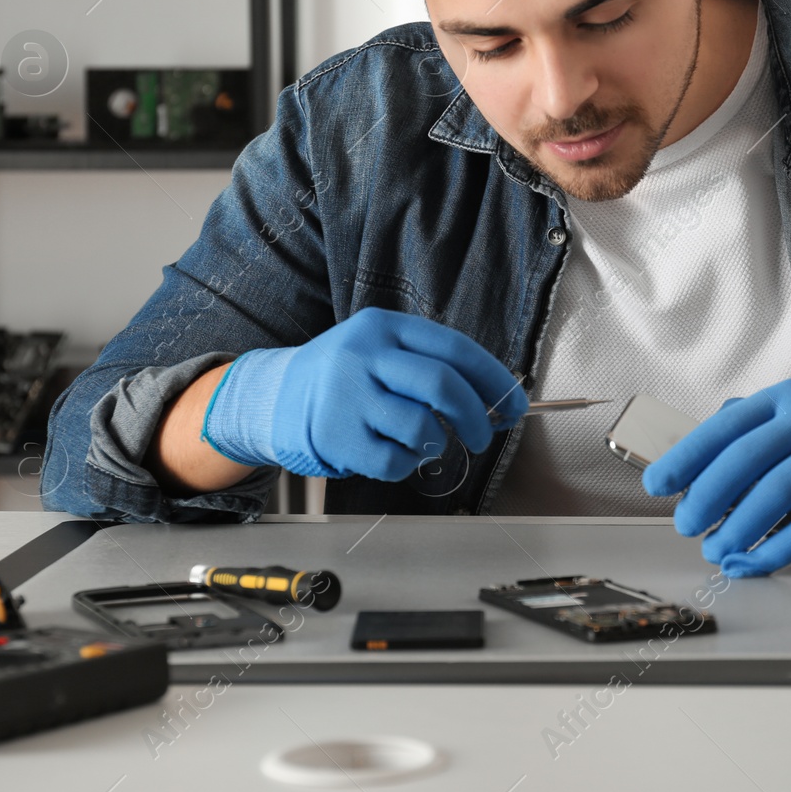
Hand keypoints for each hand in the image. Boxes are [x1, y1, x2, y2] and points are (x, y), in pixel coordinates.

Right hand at [200, 307, 527, 479]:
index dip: (492, 379)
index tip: (514, 403)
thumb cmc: (347, 377)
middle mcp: (363, 356)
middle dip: (475, 416)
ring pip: (421, 426)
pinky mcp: (336, 437)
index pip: (454, 348)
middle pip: (441, 385)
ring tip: (425, 442)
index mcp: (383, 327)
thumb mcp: (380, 349)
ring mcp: (347, 397)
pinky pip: (395, 461)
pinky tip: (398, 453)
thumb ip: (431, 364)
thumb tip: (497, 398)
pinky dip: (408, 464)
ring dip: (436, 443)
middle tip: (481, 435)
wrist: (276, 397)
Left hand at [642, 379, 790, 576]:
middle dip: (706, 496)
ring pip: (775, 493)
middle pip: (745, 458)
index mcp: (784, 399)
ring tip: (716, 550)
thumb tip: (692, 467)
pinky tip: (754, 562)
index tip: (658, 483)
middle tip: (685, 525)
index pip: (725, 427)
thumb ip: (750, 436)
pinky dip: (776, 549)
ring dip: (739, 528)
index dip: (687, 457)